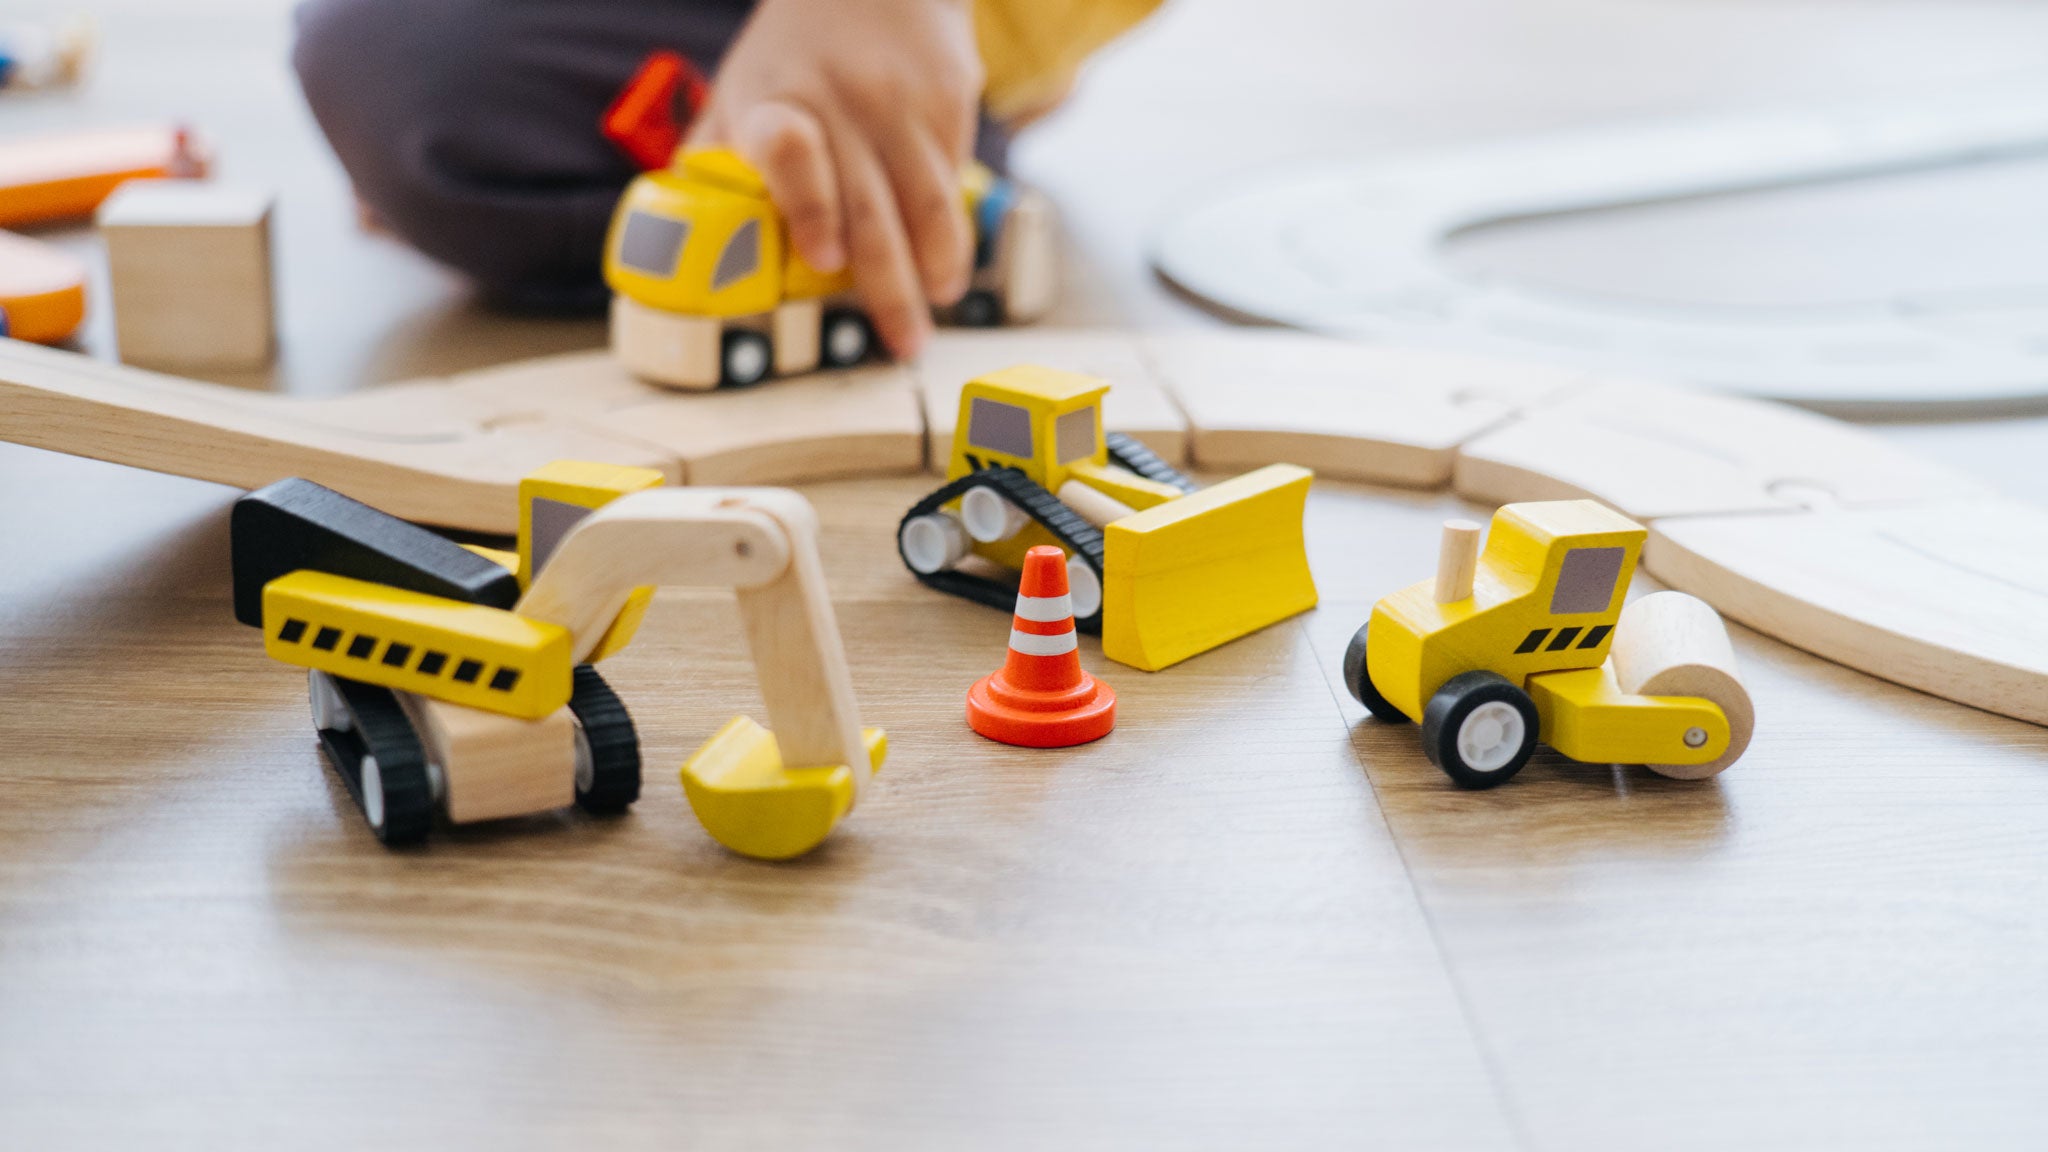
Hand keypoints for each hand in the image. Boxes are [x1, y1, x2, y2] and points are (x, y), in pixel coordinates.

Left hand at [689, 0, 981, 358]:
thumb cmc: (792, 54)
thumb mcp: (738, 93)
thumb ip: (713, 162)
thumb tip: (671, 244)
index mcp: (774, 105)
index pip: (790, 154)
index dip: (810, 209)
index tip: (824, 260)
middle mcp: (841, 104)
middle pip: (871, 210)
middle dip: (891, 289)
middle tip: (903, 343)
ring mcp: (900, 103)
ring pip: (929, 204)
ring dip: (937, 266)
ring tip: (937, 304)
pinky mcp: (948, 100)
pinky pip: (953, 178)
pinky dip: (950, 225)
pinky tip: (945, 255)